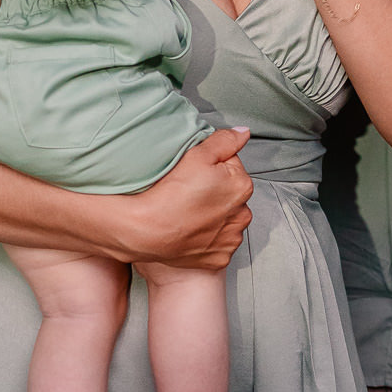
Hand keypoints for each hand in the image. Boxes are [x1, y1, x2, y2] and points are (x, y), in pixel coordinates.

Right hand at [104, 128, 251, 269]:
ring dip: (212, 216)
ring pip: (225, 221)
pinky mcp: (219, 258)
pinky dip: (206, 239)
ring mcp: (231, 240)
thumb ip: (225, 141)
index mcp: (242, 186)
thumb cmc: (171, 191)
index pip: (232, 168)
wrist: (147, 230)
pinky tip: (189, 230)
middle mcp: (243, 215)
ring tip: (187, 212)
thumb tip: (244, 133)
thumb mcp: (197, 155)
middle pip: (230, 196)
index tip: (194, 174)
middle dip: (215, 192)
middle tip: (188, 193)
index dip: (211, 167)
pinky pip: (216, 244)